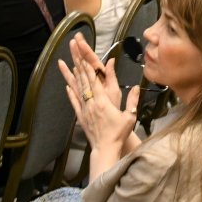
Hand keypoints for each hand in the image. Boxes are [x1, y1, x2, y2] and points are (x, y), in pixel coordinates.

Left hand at [58, 34, 138, 152]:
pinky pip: (74, 102)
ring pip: (77, 89)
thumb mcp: (130, 116)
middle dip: (78, 65)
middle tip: (73, 52)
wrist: (106, 149)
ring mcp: (85, 110)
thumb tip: (136, 86)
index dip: (89, 68)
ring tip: (65, 63)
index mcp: (103, 102)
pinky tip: (67, 86)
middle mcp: (91, 103)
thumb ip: (132, 100)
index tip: (84, 56)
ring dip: (72, 76)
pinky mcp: (81, 117)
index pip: (94, 81)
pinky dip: (71, 93)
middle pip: (84, 81)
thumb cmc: (119, 134)